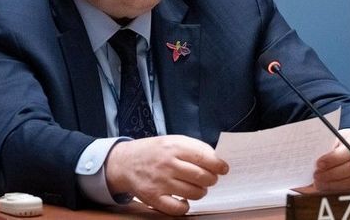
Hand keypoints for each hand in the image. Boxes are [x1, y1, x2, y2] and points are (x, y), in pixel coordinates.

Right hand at [105, 135, 228, 215]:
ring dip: (201, 192)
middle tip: (210, 179)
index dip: (218, 165)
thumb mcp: (174, 140)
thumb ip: (195, 147)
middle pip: (202, 177)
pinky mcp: (153, 198)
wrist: (125, 162)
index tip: (224, 168)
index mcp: (174, 146)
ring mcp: (160, 182)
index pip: (204, 157)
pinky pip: (178, 209)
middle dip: (211, 179)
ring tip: (196, 187)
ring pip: (194, 193)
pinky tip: (183, 199)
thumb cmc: (155, 151)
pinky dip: (185, 206)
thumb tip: (217, 159)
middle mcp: (167, 164)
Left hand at [313, 128, 349, 191]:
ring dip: (334, 184)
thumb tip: (318, 161)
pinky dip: (341, 191)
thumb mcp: (339, 138)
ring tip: (319, 183)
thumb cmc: (347, 142)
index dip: (332, 159)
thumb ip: (331, 148)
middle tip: (316, 176)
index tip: (318, 164)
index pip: (347, 151)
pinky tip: (328, 189)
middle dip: (331, 174)